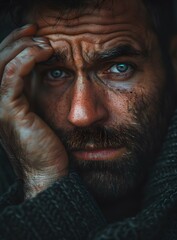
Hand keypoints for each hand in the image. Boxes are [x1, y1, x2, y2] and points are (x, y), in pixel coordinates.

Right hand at [0, 24, 67, 198]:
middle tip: (37, 30)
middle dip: (17, 40)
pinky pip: (12, 77)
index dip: (15, 45)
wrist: (47, 172)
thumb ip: (36, 95)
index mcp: (4, 101)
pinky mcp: (10, 112)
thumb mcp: (40, 115)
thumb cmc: (47, 146)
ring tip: (44, 41)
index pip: (1, 63)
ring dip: (23, 47)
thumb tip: (47, 72)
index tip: (35, 35)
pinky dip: (25, 60)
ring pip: (2, 63)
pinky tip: (43, 52)